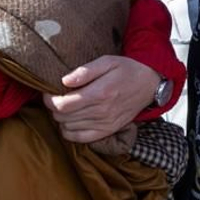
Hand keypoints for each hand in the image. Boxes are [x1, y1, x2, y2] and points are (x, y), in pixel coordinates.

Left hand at [45, 55, 160, 143]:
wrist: (150, 85)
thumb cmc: (127, 70)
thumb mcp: (108, 61)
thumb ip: (85, 71)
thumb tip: (64, 80)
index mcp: (100, 93)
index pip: (62, 105)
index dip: (49, 99)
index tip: (49, 91)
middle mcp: (102, 111)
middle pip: (62, 117)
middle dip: (54, 107)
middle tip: (57, 97)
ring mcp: (105, 124)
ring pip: (68, 128)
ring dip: (61, 118)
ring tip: (66, 107)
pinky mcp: (108, 131)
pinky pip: (80, 138)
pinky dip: (70, 132)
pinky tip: (72, 121)